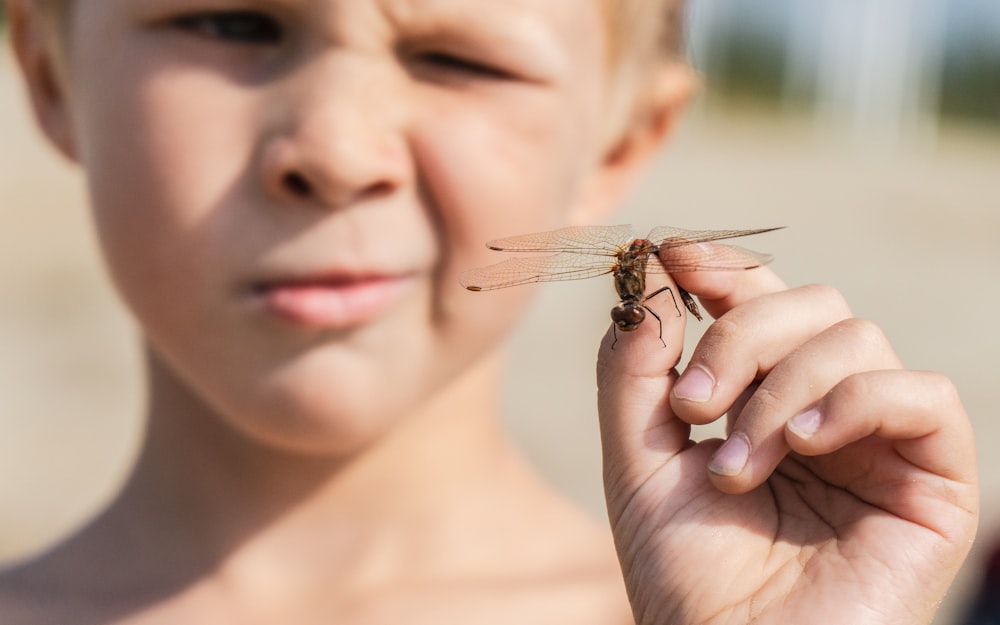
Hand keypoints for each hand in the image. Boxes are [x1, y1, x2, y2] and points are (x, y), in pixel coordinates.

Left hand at [596, 264, 978, 624]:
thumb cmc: (685, 573)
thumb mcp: (637, 460)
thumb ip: (633, 372)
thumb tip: (648, 282)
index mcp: (765, 397)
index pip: (760, 299)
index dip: (722, 266)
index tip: (672, 255)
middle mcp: (826, 408)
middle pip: (810, 303)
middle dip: (738, 338)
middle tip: (692, 409)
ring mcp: (880, 442)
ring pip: (854, 339)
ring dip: (779, 390)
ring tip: (736, 467)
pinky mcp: (933, 482)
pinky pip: (921, 396)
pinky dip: (853, 402)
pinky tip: (803, 446)